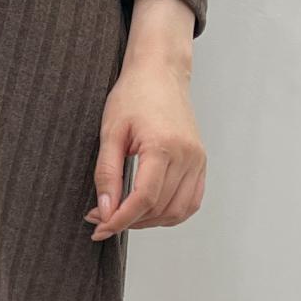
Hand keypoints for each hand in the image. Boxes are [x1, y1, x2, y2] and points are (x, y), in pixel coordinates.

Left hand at [87, 0, 205, 240]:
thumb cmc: (134, 95)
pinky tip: (147, 210)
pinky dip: (169, 214)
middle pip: (159, 209)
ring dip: (148, 221)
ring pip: (176, 212)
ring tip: (122, 215)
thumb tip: (105, 210)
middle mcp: (187, 156)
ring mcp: (198, 160)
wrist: (160, 73)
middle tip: (101, 218)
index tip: (99, 227)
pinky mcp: (200, 162)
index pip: (143, 199)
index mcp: (164, 146)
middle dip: (128, 221)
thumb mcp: (111, 133)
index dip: (120, 219)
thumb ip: (107, 174)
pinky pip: (190, 202)